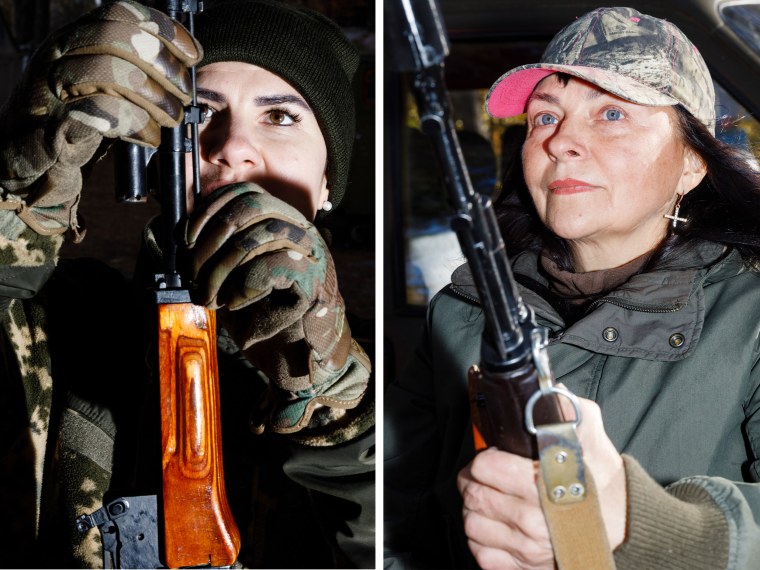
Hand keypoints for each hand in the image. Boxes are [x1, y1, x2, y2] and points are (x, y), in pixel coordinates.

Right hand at [0, 0, 200, 233]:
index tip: (192, 55)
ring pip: (111, 71)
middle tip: (182, 94)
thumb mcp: (106, 86)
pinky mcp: (53, 125)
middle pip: (118, 36)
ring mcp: (51, 87)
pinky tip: (147, 137)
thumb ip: (133, 69)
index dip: (163, 29)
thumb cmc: (77, 124)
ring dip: (154, 98)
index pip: (121, 12)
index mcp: (76, 39)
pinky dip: (136, 125)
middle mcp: (59, 54)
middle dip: (162, 65)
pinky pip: (101, 113)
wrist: (30, 165)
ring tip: (169, 119)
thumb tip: (183, 68)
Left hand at [186, 182, 368, 432]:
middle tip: (196, 274)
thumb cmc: (263, 317)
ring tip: (211, 296)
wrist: (297, 359)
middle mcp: (300, 230)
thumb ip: (213, 253)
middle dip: (212, 240)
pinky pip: (271, 267)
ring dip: (221, 268)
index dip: (210, 210)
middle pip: (250, 208)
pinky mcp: (314, 280)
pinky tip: (235, 303)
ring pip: (256, 236)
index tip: (187, 239)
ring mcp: (311, 253)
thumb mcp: (230, 279)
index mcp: (282, 222)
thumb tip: (170, 232)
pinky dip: (243, 286)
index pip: (245, 193)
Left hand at [457, 395, 626, 569]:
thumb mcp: (590, 434)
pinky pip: (483, 555)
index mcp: (544, 484)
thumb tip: (546, 390)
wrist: (624, 522)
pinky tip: (495, 527)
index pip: (486, 467)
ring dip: (474, 510)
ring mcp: (528, 547)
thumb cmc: (602, 478)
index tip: (490, 456)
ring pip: (473, 525)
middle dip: (472, 480)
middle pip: (474, 494)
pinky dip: (482, 541)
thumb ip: (565, 408)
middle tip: (481, 475)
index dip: (483, 458)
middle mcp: (533, 520)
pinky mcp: (525, 567)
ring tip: (486, 500)